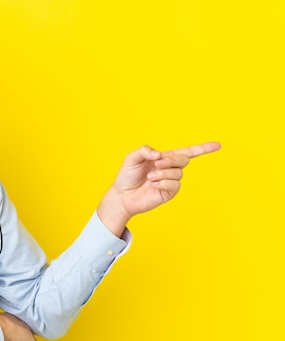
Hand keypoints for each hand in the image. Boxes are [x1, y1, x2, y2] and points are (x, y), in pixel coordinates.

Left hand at [98, 141, 220, 235]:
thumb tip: (159, 154)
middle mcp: (170, 169)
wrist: (122, 195)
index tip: (218, 145)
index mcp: (164, 158)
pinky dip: (163, 182)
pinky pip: (175, 185)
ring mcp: (171, 181)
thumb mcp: (132, 158)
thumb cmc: (127, 176)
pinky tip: (153, 185)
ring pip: (178, 172)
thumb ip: (144, 151)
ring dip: (163, 173)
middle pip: (183, 159)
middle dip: (170, 160)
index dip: (203, 149)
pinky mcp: (169, 193)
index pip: (187, 152)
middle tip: (156, 164)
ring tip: (150, 178)